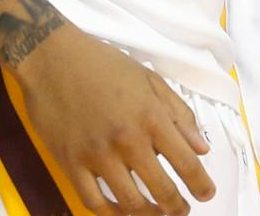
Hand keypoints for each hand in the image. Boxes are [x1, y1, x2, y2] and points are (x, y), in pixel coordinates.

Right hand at [12, 23, 215, 214]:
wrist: (53, 59)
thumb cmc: (106, 65)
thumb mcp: (151, 80)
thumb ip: (179, 115)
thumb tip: (201, 149)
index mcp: (151, 117)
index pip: (185, 162)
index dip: (200, 184)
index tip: (206, 195)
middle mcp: (127, 140)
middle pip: (160, 189)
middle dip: (176, 206)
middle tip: (182, 210)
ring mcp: (97, 155)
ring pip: (129, 202)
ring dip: (148, 214)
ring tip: (157, 214)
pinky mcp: (70, 164)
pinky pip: (93, 201)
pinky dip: (111, 214)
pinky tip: (122, 213)